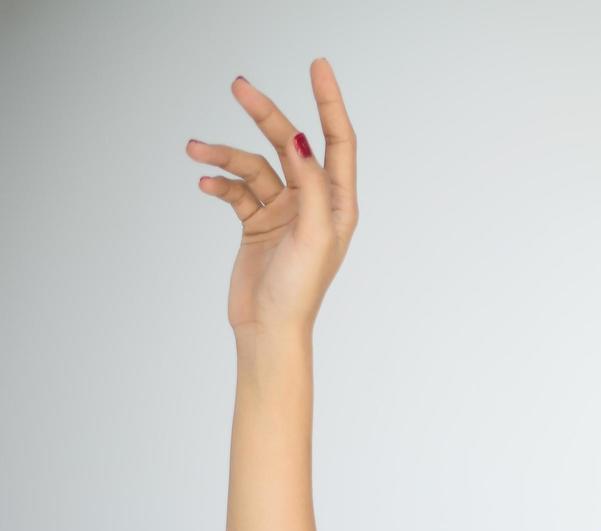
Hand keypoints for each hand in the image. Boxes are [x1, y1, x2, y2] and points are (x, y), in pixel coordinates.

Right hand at [188, 58, 357, 337]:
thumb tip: (302, 141)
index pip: (337, 141)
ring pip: (254, 166)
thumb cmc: (299, 291)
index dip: (329, 102)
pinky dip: (220, 183)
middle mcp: (313, 202)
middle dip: (265, 115)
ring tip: (195, 149)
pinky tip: (204, 183)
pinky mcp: (256, 222)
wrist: (268, 329)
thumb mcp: (312, 234)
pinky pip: (236, 190)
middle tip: (239, 86)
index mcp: (338, 204)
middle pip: (290, 144)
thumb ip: (310, 185)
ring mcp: (283, 211)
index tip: (318, 66)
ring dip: (225, 156)